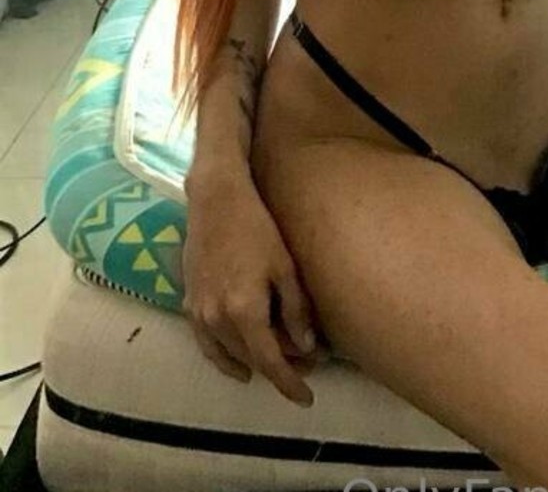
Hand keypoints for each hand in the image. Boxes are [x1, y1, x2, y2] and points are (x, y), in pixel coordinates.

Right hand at [181, 170, 318, 406]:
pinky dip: (224, 359)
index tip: (307, 398)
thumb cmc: (257, 227)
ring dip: (254, 364)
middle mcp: (217, 320)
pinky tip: (239, 362)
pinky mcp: (188, 303)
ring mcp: (198, 313)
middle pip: (251, 359)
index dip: (289, 383)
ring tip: (279, 364)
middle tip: (306, 367)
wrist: (216, 201)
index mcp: (244, 311)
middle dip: (279, 369)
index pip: (270, 362)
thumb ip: (295, 311)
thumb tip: (306, 349)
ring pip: (229, 355)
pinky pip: (207, 345)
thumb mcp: (285, 267)